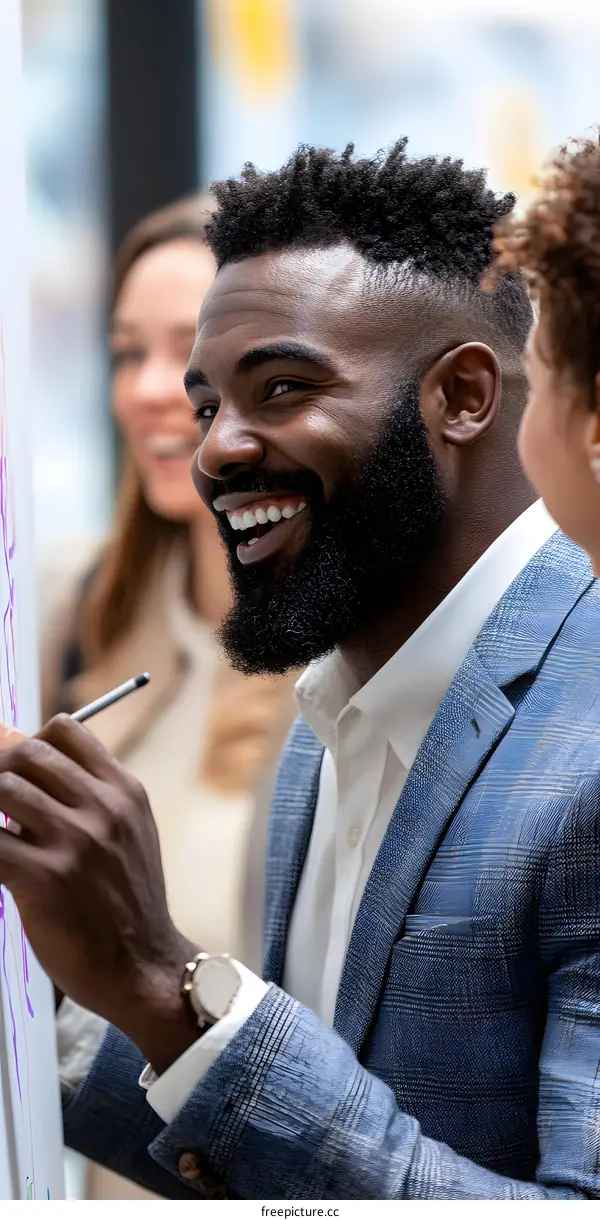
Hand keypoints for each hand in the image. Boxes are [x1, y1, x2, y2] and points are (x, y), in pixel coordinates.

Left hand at [0, 715, 199, 1071]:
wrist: (143, 966)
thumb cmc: (126, 901)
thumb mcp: (129, 833)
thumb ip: (91, 796)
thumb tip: (25, 764)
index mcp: (124, 791)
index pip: (64, 730)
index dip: (29, 742)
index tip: (17, 769)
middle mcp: (103, 808)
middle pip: (26, 752)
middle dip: (1, 772)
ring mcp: (75, 842)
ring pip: (1, 788)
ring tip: (2, 835)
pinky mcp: (45, 878)